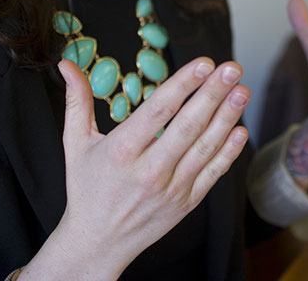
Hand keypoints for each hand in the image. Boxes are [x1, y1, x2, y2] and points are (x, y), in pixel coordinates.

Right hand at [32, 57, 249, 279]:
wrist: (97, 242)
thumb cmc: (86, 188)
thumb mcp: (75, 142)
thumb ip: (75, 101)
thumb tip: (65, 64)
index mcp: (121, 151)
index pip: (158, 111)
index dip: (183, 85)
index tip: (203, 64)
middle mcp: (149, 171)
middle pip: (188, 125)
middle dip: (213, 93)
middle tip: (232, 68)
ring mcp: (171, 189)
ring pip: (205, 147)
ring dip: (227, 117)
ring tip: (242, 90)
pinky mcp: (186, 203)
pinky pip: (212, 174)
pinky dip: (228, 152)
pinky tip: (240, 129)